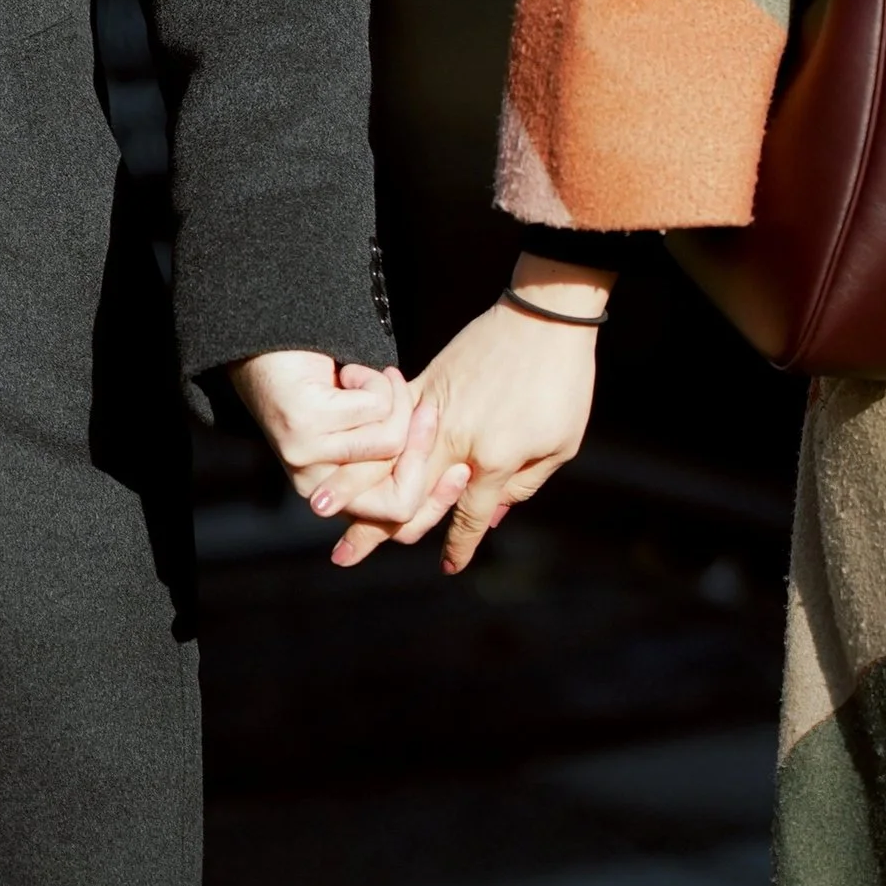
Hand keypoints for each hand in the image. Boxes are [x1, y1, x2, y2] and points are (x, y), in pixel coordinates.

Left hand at [224, 352, 434, 527]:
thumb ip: (394, 459)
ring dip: (394, 400)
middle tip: (427, 410)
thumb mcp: (365, 430)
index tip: (463, 469)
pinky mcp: (303, 427)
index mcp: (334, 496)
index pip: (399, 519)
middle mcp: (316, 487)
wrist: (269, 348)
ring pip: (391, 443)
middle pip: (398, 500)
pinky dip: (371, 380)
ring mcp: (306, 459)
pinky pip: (372, 409)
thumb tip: (454, 479)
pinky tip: (349, 372)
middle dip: (423, 449)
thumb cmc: (325, 387)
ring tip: (376, 379)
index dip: (437, 498)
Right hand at [330, 259, 608, 575]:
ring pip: (385, 460)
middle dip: (373, 529)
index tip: (449, 568)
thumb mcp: (559, 444)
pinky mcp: (425, 382)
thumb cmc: (562, 384)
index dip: (459, 545)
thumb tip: (494, 517)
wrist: (544, 317)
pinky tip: (344, 452)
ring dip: (352, 489)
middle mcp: (455, 441)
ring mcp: (434, 410)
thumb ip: (524, 485)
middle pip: (406, 496)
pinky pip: (389, 420)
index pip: (468, 517)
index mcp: (491, 461)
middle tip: (342, 557)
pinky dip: (366, 442)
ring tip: (323, 509)